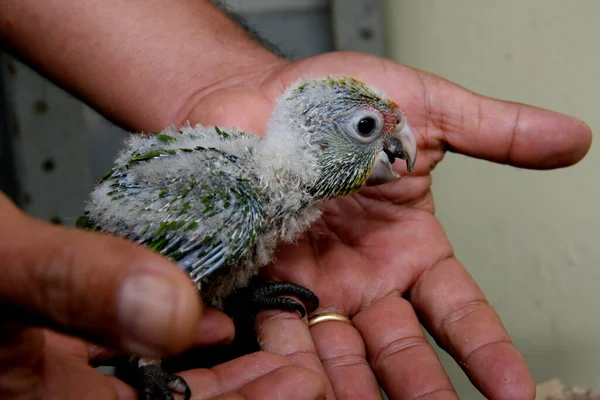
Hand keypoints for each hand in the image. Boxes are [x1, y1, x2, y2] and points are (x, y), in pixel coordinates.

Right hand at [0, 193, 323, 398]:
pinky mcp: (61, 349)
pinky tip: (217, 328)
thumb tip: (173, 311)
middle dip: (246, 398)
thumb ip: (65, 282)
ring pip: (158, 393)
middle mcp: (54, 397)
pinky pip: (132, 362)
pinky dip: (180, 348)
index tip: (296, 386)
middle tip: (305, 368)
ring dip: (225, 377)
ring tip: (280, 348)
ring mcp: (59, 378)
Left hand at [185, 51, 591, 399]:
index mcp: (411, 247)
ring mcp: (317, 284)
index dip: (486, 350)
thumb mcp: (426, 109)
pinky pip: (281, 329)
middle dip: (420, 388)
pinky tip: (303, 386)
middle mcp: (366, 277)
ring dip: (355, 389)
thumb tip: (571, 137)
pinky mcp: (267, 280)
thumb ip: (492, 132)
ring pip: (342, 353)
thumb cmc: (340, 99)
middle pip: (400, 349)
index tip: (512, 390)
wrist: (264, 95)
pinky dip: (290, 360)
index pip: (459, 311)